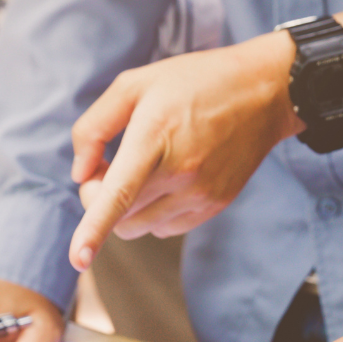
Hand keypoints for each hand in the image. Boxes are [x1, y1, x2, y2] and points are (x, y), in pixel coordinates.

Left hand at [67, 33, 300, 270]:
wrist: (264, 91)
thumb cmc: (193, 82)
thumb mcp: (134, 84)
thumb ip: (94, 127)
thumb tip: (79, 173)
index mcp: (155, 137)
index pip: (119, 194)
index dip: (94, 228)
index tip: (78, 259)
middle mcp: (180, 172)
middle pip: (119, 216)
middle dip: (99, 198)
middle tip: (106, 165)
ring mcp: (200, 193)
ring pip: (139, 227)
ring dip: (126, 208)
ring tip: (139, 170)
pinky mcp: (215, 205)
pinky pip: (165, 228)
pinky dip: (152, 212)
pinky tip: (164, 180)